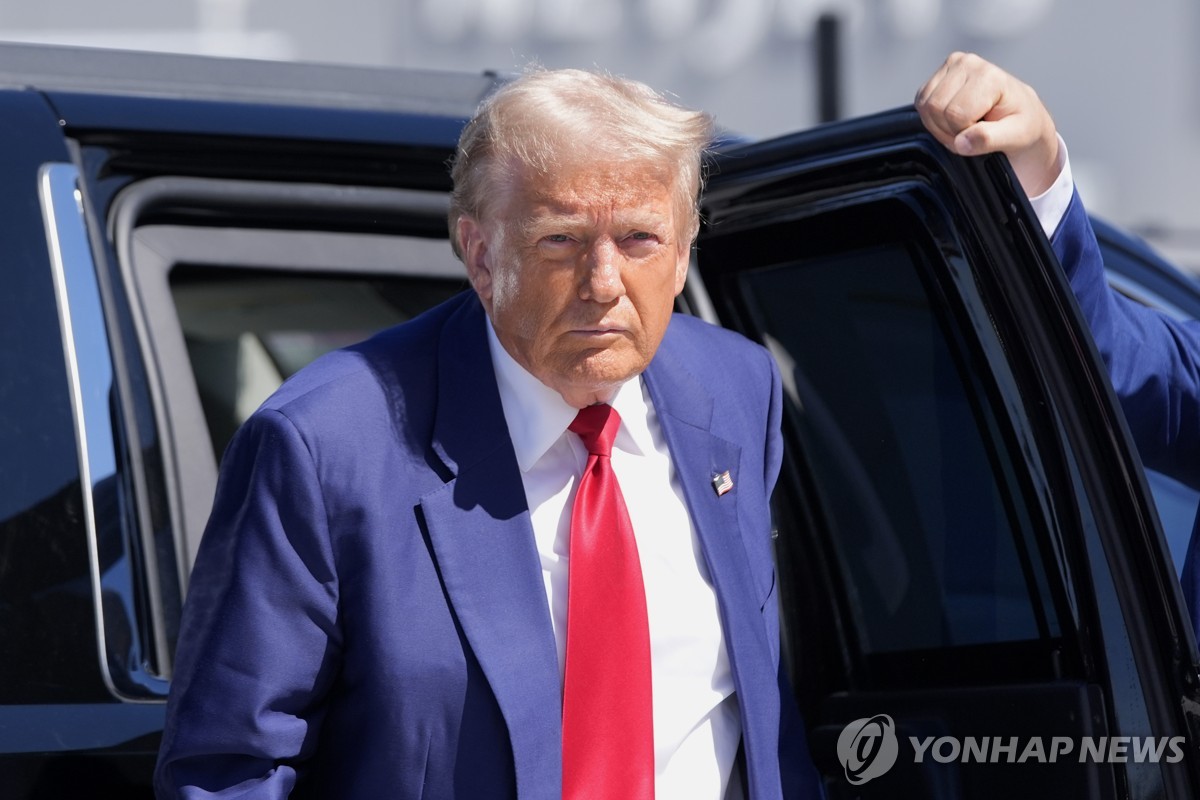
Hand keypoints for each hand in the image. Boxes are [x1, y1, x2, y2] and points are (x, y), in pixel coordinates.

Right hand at [915, 52, 1060, 196]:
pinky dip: (933, 118)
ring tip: (964, 126)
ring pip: (925, 106)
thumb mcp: (1016, 136)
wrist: (1020, 112)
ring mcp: (952, 65)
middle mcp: (968, 63)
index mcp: (988, 76)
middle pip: (936, 108)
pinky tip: (953, 118)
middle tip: (971, 133)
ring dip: (940, 126)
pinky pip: (920, 103)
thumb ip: (989, 139)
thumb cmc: (1020, 123)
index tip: (982, 135)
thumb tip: (961, 142)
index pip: (956, 114)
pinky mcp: (938, 75)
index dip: (964, 134)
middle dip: (949, 130)